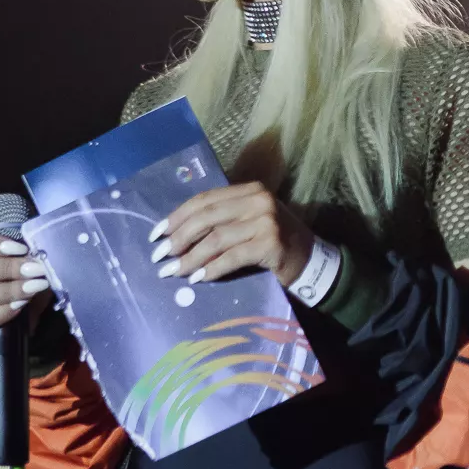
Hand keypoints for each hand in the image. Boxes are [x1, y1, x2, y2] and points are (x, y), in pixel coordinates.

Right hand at [0, 231, 51, 345]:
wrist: (26, 319)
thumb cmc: (26, 282)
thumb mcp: (28, 265)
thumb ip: (29, 257)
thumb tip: (40, 254)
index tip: (22, 249)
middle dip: (7, 268)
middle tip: (33, 269)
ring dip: (8, 291)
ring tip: (33, 288)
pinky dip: (3, 312)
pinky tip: (20, 306)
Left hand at [149, 183, 315, 289]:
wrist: (312, 259)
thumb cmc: (274, 242)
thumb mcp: (248, 223)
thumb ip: (221, 223)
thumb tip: (176, 239)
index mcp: (249, 190)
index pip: (204, 199)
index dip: (177, 216)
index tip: (156, 234)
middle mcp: (258, 200)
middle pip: (206, 217)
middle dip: (178, 237)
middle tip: (160, 256)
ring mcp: (266, 220)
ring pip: (216, 238)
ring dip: (190, 257)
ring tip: (173, 271)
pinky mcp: (271, 243)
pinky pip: (232, 257)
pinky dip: (212, 269)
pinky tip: (198, 279)